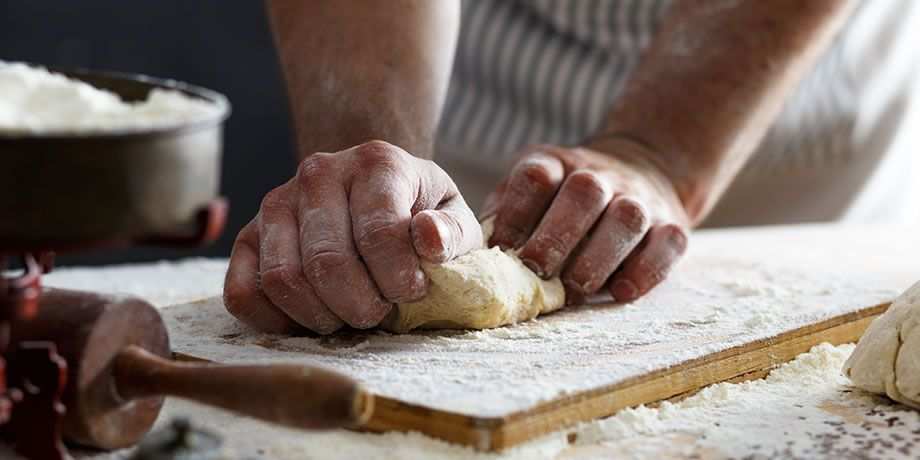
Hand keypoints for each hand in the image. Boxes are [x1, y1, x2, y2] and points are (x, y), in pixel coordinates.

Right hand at [223, 141, 481, 333]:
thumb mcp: (454, 220)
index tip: (413, 292)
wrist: (373, 195)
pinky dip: (275, 320)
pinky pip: (242, 293)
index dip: (398, 279)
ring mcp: (276, 202)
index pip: (378, 233)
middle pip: (327, 263)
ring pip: (283, 279)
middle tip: (380, 312)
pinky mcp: (247, 236)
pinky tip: (310, 319)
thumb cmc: (419, 215)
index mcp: (376, 162)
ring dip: (321, 316)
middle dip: (360, 306)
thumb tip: (429, 238)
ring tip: (350, 314)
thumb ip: (451, 232)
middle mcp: (318, 173)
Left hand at [484, 141, 688, 303]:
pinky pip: (667, 245)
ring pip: (627, 218)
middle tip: (536, 269)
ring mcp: (640, 199)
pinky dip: (646, 271)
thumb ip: (504, 215)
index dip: (516, 211)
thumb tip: (470, 253)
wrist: (646, 167)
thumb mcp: (532, 191)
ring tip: (575, 288)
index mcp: (559, 165)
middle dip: (558, 234)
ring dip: (599, 256)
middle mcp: (602, 176)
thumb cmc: (566, 198)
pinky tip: (620, 292)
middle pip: (585, 193)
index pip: (537, 176)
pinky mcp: (672, 225)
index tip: (501, 246)